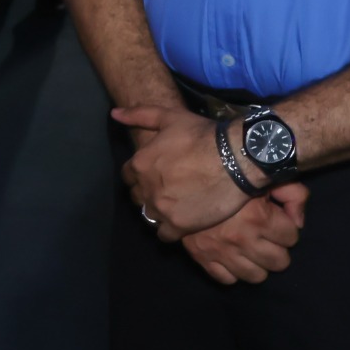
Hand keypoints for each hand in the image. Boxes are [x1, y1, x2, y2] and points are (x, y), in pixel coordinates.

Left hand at [113, 105, 255, 239]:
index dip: (140, 175)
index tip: (154, 174)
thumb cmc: (202, 135)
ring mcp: (162, 209)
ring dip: (158, 211)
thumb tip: (114, 114)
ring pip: (149, 216)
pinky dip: (170, 230)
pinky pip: (164, 235)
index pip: (128, 176)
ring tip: (175, 205)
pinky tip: (181, 222)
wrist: (236, 158)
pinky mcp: (179, 225)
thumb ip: (138, 115)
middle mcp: (146, 188)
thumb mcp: (169, 117)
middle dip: (147, 193)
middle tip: (167, 189)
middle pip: (138, 197)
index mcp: (140, 164)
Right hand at [182, 184, 308, 285]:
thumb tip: (299, 222)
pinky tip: (233, 257)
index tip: (277, 221)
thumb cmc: (229, 176)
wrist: (183, 178)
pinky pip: (227, 279)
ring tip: (252, 249)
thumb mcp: (266, 178)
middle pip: (279, 262)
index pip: (292, 237)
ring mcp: (221, 252)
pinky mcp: (203, 258)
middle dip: (278, 249)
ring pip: (257, 276)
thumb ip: (294, 195)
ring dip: (258, 264)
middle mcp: (242, 239)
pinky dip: (233, 271)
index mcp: (259, 217)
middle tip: (267, 237)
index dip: (287, 228)